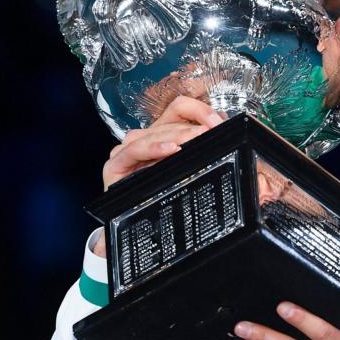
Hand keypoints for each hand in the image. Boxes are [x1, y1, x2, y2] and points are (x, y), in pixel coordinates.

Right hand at [91, 95, 225, 256]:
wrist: (133, 231)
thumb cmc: (163, 197)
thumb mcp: (188, 170)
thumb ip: (202, 149)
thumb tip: (224, 129)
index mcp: (162, 133)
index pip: (181, 107)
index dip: (201, 110)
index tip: (220, 122)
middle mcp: (145, 137)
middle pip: (171, 119)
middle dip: (196, 125)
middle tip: (214, 132)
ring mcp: (128, 149)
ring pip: (155, 132)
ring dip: (179, 134)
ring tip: (198, 139)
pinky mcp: (115, 164)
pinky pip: (134, 150)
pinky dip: (153, 148)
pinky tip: (171, 149)